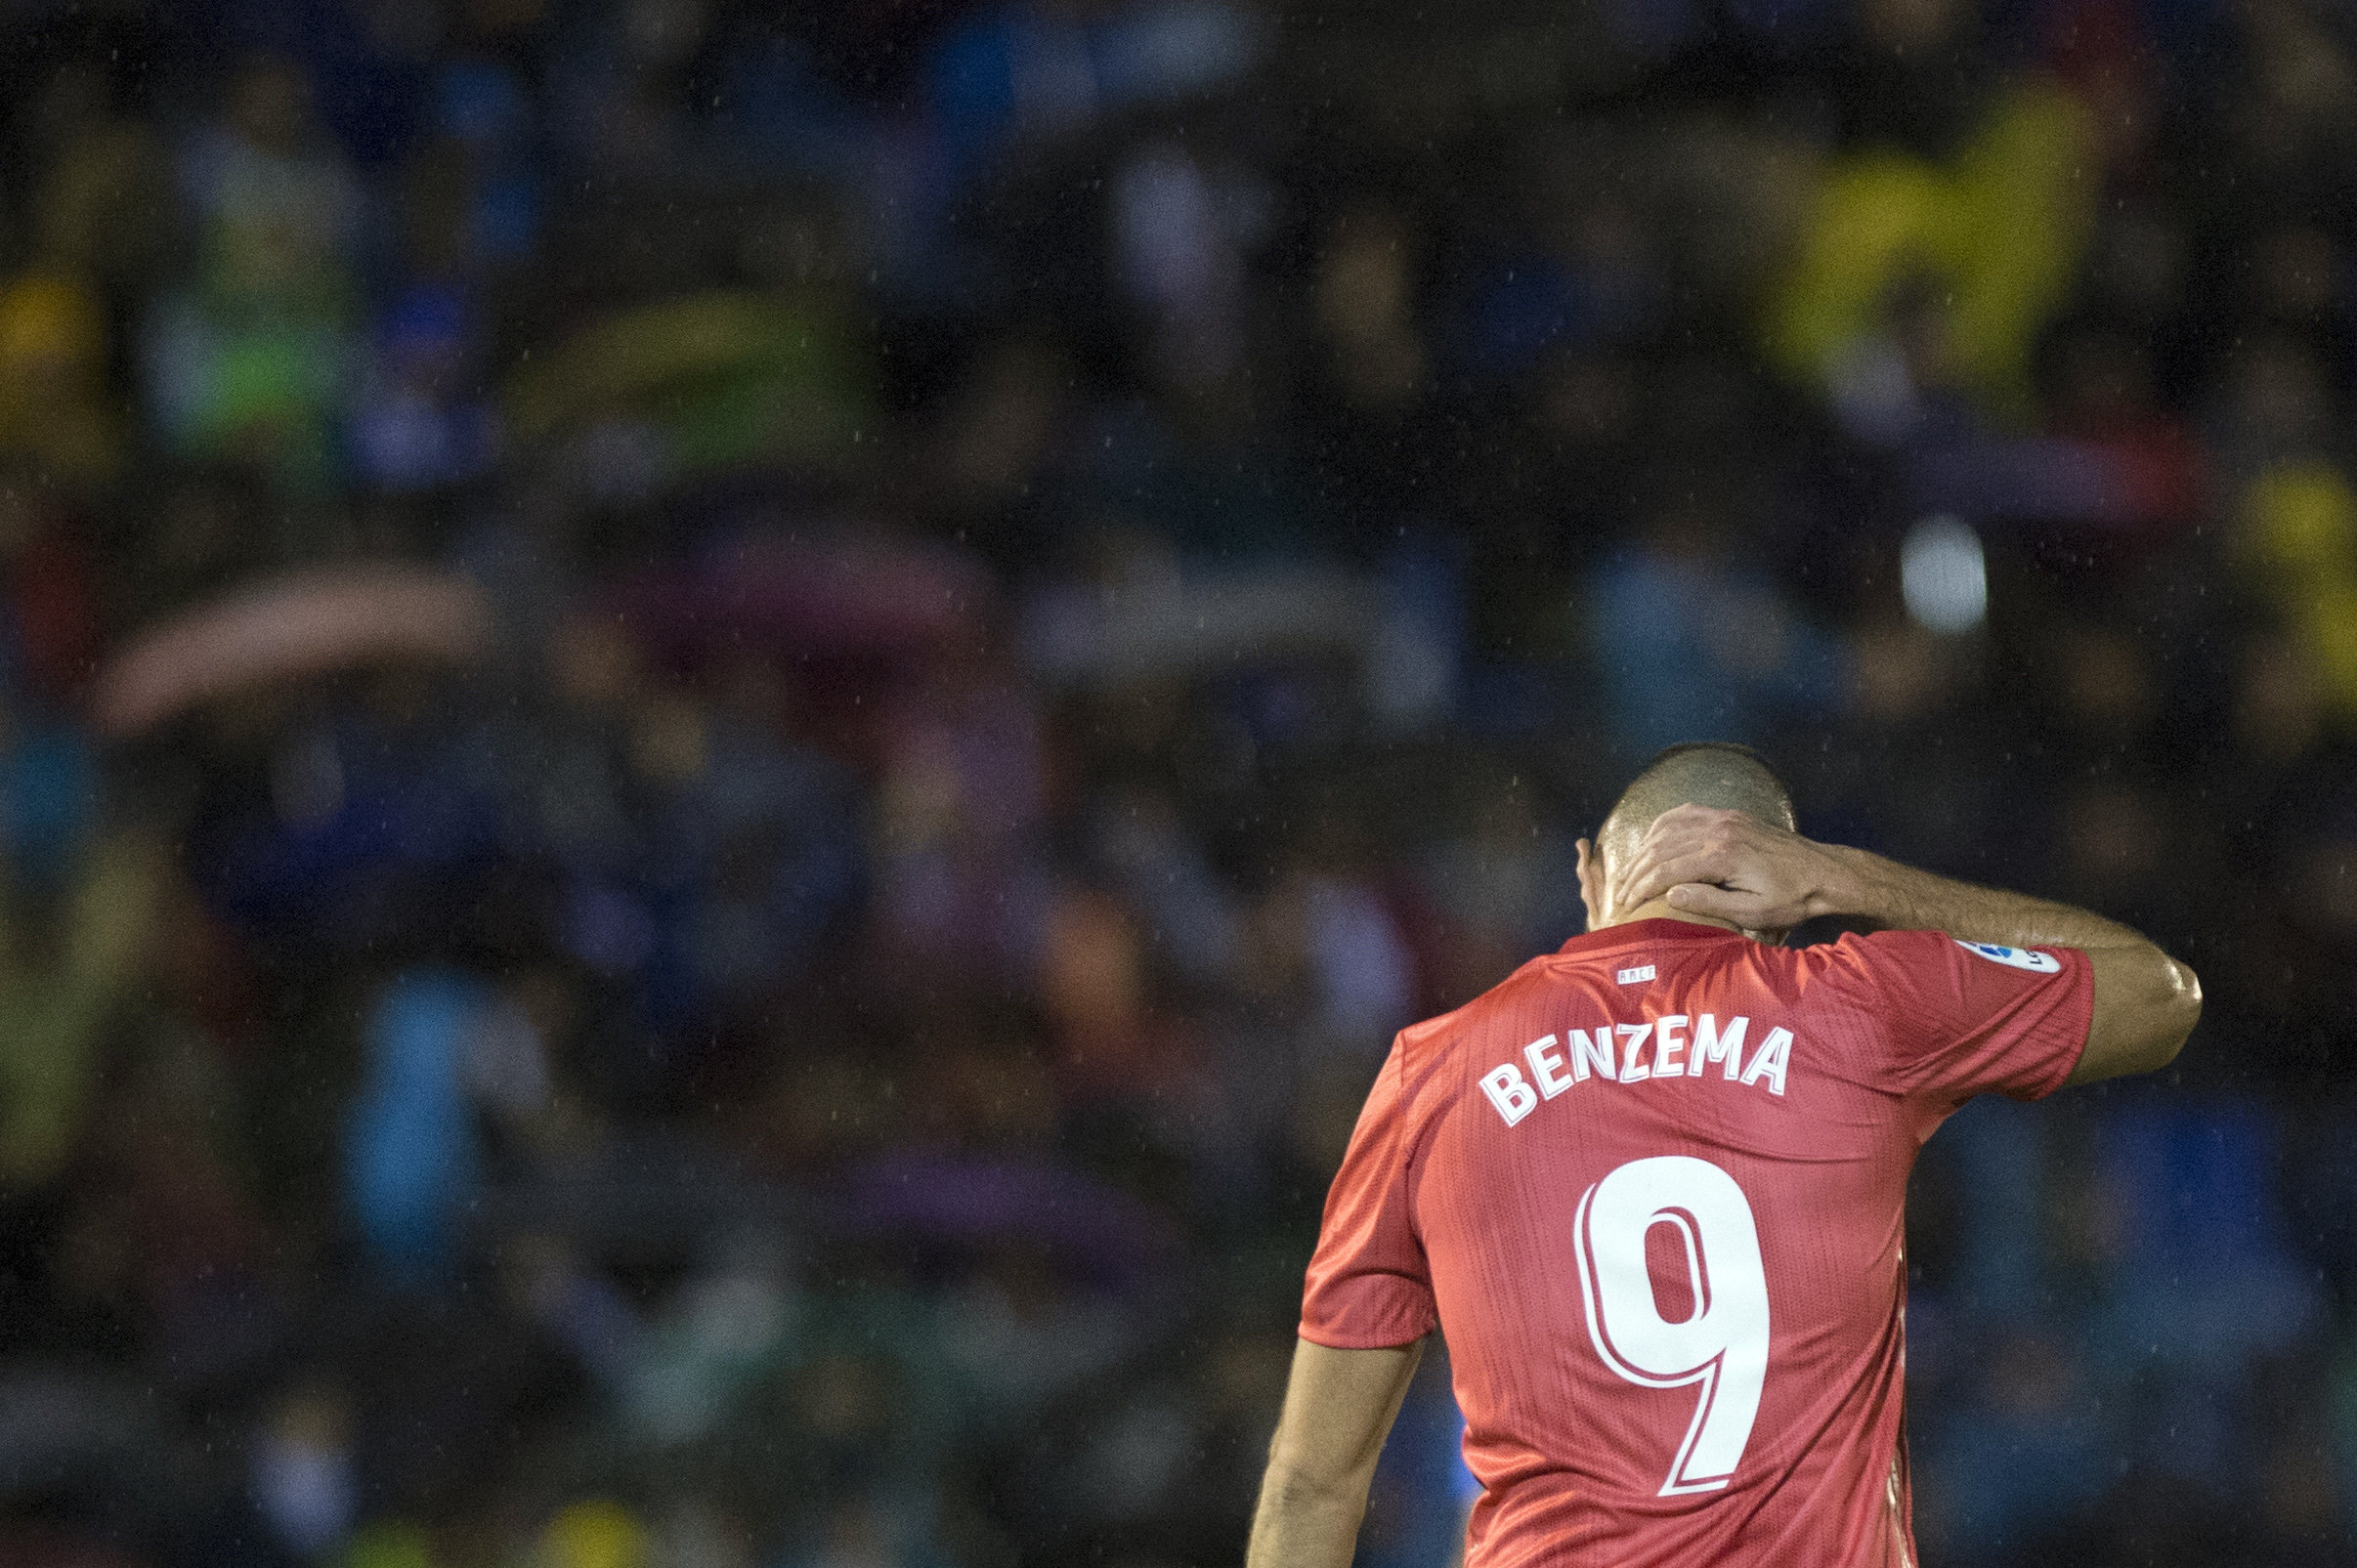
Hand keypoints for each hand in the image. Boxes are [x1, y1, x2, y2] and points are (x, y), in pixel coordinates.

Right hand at [1610, 804, 1850, 932]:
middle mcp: (1719, 830)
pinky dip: (1662, 826)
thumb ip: (1709, 903)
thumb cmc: (1792, 899)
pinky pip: (1685, 813)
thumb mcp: (1753, 912)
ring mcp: (1724, 818)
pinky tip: (1652, 840)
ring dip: (1643, 849)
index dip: (1640, 888)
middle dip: (1635, 871)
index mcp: (1722, 856)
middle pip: (1660, 847)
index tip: (1626, 904)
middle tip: (1620, 893)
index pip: (1666, 870)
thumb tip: (1670, 894)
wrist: (1823, 872)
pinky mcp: (1730, 815)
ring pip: (1667, 827)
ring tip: (1631, 872)